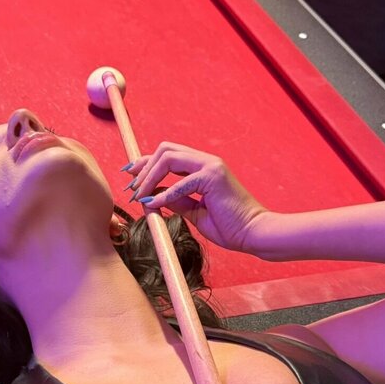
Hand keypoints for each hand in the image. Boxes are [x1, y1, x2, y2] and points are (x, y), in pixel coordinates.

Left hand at [124, 141, 269, 253]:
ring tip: (140, 196)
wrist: (254, 234)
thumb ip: (177, 201)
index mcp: (204, 168)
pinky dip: (165, 193)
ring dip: (149, 176)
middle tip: (132, 187)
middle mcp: (207, 161)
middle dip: (144, 167)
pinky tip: (154, 204)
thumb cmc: (230, 226)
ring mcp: (211, 166)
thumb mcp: (195, 213)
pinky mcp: (214, 177)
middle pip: (165, 150)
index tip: (130, 177)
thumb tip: (155, 197)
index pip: (169, 156)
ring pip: (168, 157)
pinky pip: (181, 182)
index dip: (146, 164)